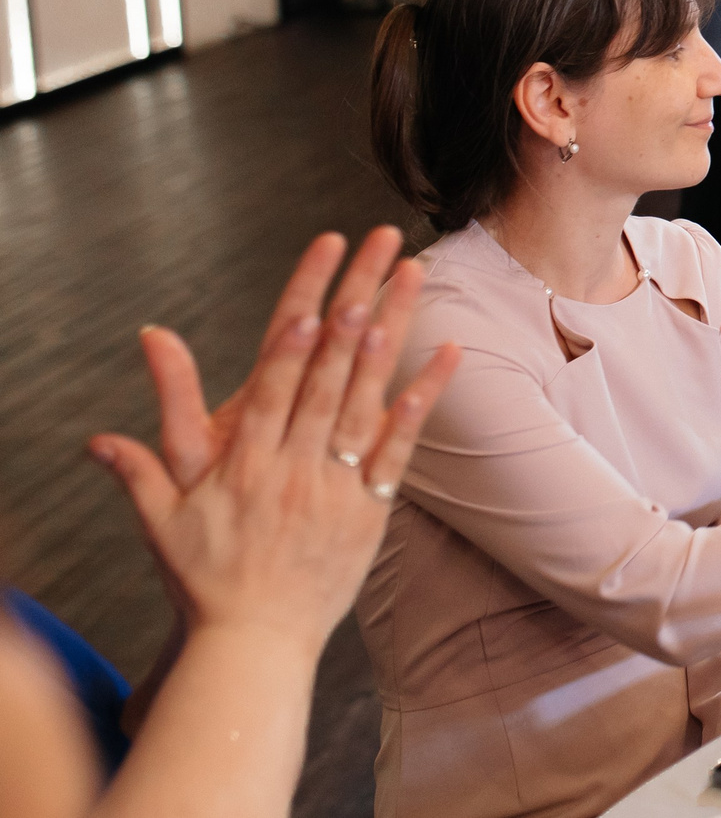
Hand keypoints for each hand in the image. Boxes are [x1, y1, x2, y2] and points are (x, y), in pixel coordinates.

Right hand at [87, 229, 460, 662]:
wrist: (252, 643)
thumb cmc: (203, 579)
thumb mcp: (162, 518)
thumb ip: (141, 463)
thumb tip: (99, 432)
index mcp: (243, 461)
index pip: (272, 386)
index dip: (295, 340)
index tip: (314, 297)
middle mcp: (292, 466)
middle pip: (327, 376)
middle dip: (352, 308)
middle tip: (376, 252)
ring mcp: (333, 486)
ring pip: (365, 400)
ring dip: (390, 338)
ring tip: (409, 281)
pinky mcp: (367, 509)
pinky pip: (399, 447)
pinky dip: (422, 401)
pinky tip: (445, 354)